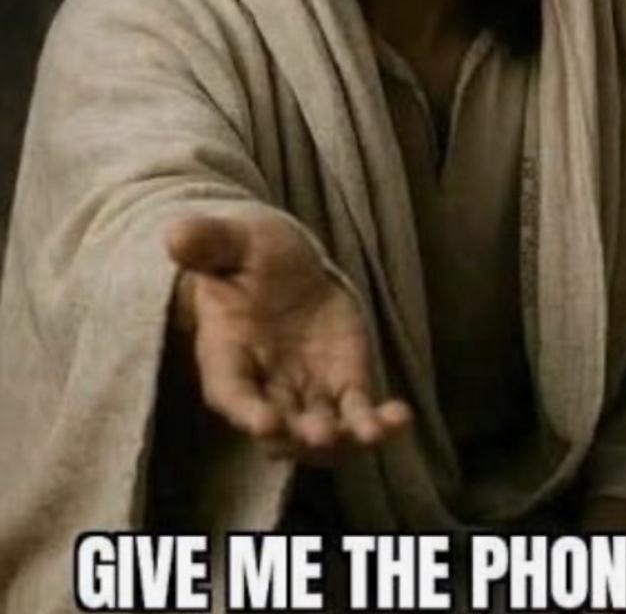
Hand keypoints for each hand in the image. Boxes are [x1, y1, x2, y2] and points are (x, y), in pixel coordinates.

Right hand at [166, 214, 410, 462]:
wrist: (285, 265)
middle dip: (300, 435)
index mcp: (227, 354)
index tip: (264, 424)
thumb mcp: (233, 240)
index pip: (231, 393)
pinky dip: (380, 423)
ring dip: (346, 439)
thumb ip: (208, 242)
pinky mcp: (343, 385)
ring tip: (375, 432)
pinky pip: (360, 413)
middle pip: (279, 429)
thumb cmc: (249, 254)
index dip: (246, 412)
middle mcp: (265, 386)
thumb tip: (175, 237)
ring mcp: (306, 392)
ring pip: (323, 432)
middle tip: (322, 434)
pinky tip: (401, 418)